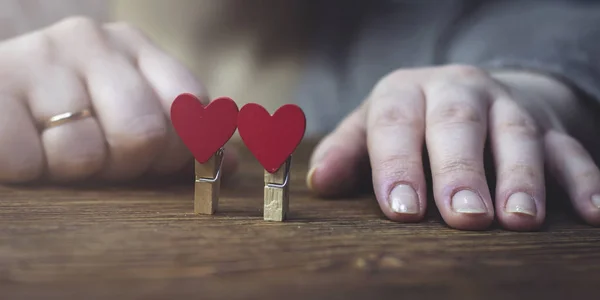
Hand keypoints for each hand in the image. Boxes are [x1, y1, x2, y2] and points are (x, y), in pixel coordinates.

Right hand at [0, 16, 236, 183]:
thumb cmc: (70, 111)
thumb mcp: (128, 110)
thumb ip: (180, 135)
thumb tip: (229, 162)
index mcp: (134, 46)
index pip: (190, 104)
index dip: (178, 148)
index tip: (153, 159)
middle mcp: (92, 41)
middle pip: (144, 131)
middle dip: (125, 164)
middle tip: (99, 157)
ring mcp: (41, 59)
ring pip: (86, 153)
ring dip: (74, 171)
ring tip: (55, 148)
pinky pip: (31, 161)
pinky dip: (31, 170)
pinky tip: (25, 148)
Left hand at [307, 65, 599, 230]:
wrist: (472, 92)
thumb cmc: (413, 120)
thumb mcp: (373, 126)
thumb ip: (348, 151)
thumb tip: (319, 183)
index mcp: (408, 92)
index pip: (397, 124)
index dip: (398, 164)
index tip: (402, 209)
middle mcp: (459, 93)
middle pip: (458, 124)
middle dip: (460, 170)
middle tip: (462, 215)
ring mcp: (507, 107)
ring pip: (516, 134)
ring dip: (520, 176)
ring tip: (519, 218)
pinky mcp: (548, 127)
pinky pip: (570, 149)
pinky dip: (583, 178)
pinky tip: (591, 212)